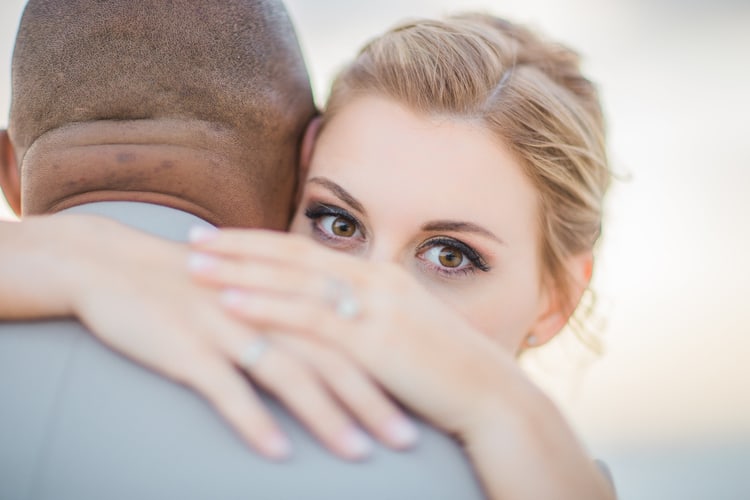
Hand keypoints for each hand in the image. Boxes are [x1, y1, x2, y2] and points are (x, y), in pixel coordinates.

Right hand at [18, 215, 415, 460]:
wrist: (113, 265)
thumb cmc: (187, 282)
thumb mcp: (245, 287)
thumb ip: (288, 308)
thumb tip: (327, 337)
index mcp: (283, 290)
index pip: (345, 333)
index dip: (383, 368)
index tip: (416, 400)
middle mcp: (265, 305)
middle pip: (330, 356)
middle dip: (372, 400)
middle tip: (407, 439)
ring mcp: (228, 325)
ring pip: (288, 375)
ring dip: (326, 417)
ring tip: (358, 454)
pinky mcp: (189, 346)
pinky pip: (227, 391)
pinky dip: (254, 422)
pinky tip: (278, 454)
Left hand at [190, 228, 616, 498]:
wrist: (491, 397)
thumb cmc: (445, 371)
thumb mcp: (402, 334)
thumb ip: (366, 323)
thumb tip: (330, 325)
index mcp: (378, 276)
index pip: (308, 251)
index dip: (260, 244)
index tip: (221, 239)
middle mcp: (373, 280)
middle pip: (293, 256)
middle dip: (239, 247)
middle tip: (192, 238)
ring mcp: (374, 307)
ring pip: (294, 280)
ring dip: (241, 271)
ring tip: (194, 265)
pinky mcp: (374, 340)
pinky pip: (311, 319)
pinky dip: (268, 307)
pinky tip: (231, 303)